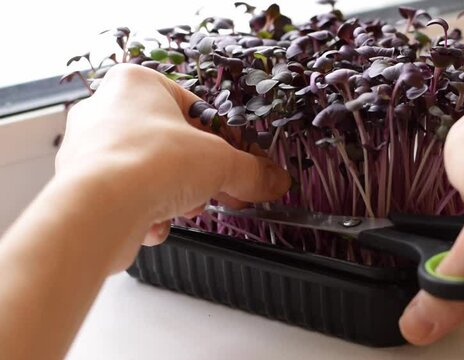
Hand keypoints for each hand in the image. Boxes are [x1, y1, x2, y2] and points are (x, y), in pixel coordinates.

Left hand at [56, 64, 289, 271]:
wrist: (98, 210)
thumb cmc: (153, 163)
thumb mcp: (221, 162)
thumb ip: (252, 171)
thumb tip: (276, 181)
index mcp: (137, 84)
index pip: (196, 109)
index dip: (227, 141)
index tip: (244, 164)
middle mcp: (106, 109)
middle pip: (174, 144)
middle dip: (202, 174)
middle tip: (225, 193)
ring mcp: (89, 148)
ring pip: (152, 172)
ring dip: (177, 194)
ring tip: (188, 209)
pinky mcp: (81, 185)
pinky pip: (128, 196)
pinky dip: (148, 212)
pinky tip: (156, 223)